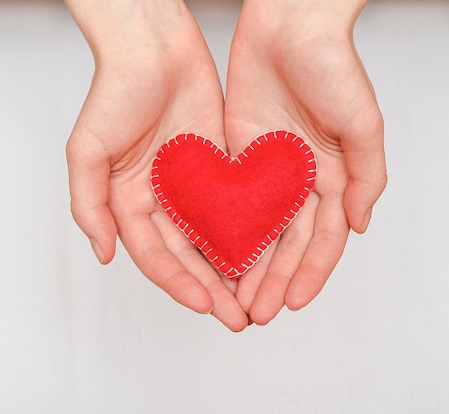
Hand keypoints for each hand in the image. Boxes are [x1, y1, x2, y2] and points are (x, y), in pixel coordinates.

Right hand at [65, 0, 248, 330]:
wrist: (152, 46)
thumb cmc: (113, 93)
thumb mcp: (87, 151)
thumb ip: (89, 206)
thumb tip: (104, 256)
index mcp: (128, 202)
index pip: (154, 256)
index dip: (178, 284)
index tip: (205, 306)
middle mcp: (159, 199)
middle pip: (188, 256)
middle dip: (212, 289)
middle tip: (239, 319)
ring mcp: (190, 184)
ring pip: (215, 237)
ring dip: (235, 270)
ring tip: (258, 299)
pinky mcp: (218, 166)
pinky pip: (236, 204)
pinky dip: (251, 230)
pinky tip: (270, 252)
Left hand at [224, 0, 386, 324]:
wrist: (289, 25)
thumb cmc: (333, 66)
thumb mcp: (362, 123)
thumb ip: (365, 176)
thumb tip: (362, 226)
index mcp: (332, 177)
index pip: (320, 240)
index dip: (308, 274)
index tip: (290, 304)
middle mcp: (298, 180)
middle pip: (284, 244)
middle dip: (271, 280)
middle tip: (254, 314)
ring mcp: (265, 171)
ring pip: (253, 230)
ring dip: (244, 266)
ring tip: (231, 298)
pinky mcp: (234, 156)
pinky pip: (226, 200)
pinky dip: (220, 229)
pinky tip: (209, 256)